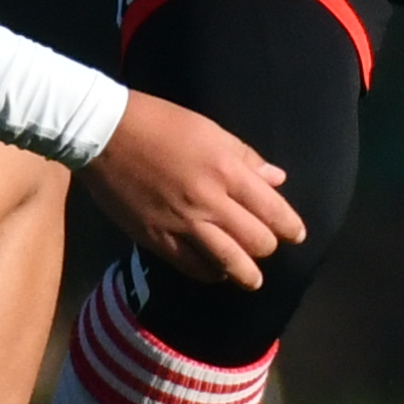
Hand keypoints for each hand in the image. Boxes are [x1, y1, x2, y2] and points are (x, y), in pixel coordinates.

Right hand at [84, 90, 310, 287]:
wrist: (106, 134)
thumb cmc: (161, 123)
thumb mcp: (210, 130)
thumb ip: (246, 158)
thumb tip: (276, 180)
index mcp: (226, 170)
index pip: (272, 209)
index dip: (289, 226)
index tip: (297, 234)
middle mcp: (210, 201)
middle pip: (255, 240)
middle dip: (268, 247)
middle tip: (267, 247)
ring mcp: (183, 224)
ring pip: (228, 262)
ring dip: (246, 274)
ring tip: (252, 280)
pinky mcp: (158, 239)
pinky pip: (193, 266)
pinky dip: (210, 273)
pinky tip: (216, 272)